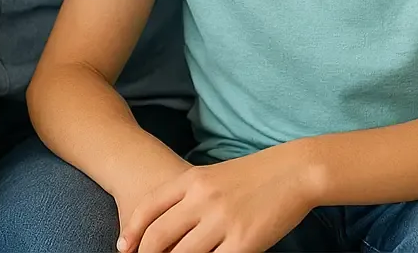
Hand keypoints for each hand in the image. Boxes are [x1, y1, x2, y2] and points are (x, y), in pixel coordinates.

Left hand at [118, 144, 316, 252]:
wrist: (294, 171)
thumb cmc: (252, 175)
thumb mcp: (212, 176)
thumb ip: (188, 196)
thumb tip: (164, 223)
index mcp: (191, 180)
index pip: (149, 208)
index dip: (132, 231)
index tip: (124, 247)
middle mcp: (202, 199)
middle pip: (159, 236)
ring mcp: (222, 221)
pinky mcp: (244, 241)